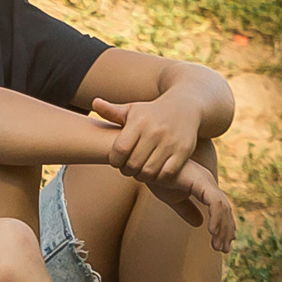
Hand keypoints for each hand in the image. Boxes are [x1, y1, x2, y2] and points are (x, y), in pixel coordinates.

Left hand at [90, 90, 205, 186]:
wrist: (186, 107)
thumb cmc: (152, 112)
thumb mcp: (133, 109)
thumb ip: (112, 112)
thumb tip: (95, 103)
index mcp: (139, 121)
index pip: (120, 149)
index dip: (115, 161)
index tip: (117, 162)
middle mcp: (155, 131)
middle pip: (134, 163)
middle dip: (127, 170)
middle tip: (128, 169)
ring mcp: (170, 142)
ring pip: (149, 171)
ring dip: (142, 176)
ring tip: (140, 172)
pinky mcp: (183, 151)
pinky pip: (167, 173)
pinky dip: (159, 178)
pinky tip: (156, 173)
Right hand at [148, 159, 237, 253]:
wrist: (144, 164)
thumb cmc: (157, 178)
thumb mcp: (174, 199)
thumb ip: (187, 210)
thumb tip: (199, 224)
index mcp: (204, 186)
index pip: (220, 208)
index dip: (224, 226)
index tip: (223, 244)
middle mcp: (208, 182)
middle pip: (225, 209)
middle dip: (226, 231)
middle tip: (223, 250)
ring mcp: (205, 180)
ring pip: (222, 207)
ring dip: (222, 228)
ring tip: (218, 246)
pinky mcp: (200, 181)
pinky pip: (214, 201)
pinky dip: (216, 217)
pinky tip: (212, 232)